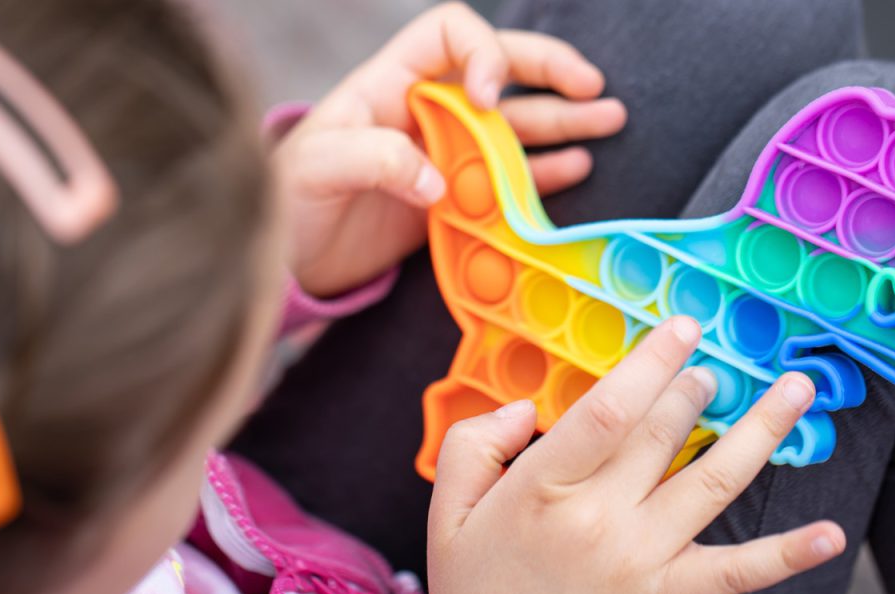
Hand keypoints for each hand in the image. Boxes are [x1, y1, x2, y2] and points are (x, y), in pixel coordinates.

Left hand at [273, 2, 626, 296]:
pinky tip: (576, 166)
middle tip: (590, 85)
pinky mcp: (453, 199)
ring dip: (562, 120)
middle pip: (497, 70)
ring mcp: (443, 154)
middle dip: (547, 71)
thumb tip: (438, 179)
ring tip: (608, 120)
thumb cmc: (287, 201)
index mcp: (389, 84)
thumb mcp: (316, 170)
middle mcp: (424, 111)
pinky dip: (544, 172)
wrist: (286, 260)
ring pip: (514, 124)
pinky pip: (508, 177)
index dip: (483, 52)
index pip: (449, 33)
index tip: (494, 98)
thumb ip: (374, 160)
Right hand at [428, 317, 845, 593]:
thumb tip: (524, 410)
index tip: (682, 329)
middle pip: (665, 434)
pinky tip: (830, 534)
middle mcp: (601, 520)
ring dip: (762, 432)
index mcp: (543, 488)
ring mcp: (642, 562)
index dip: (653, 361)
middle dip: (696, 388)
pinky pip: (736, 574)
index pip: (611, 407)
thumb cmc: (474, 589)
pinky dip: (787, 555)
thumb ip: (471, 446)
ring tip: (795, 392)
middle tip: (711, 369)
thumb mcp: (446, 514)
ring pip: (715, 483)